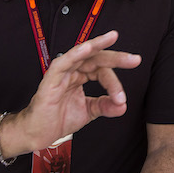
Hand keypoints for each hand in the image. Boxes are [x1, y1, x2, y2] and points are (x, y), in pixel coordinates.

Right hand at [6, 30, 140, 154]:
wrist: (39, 134)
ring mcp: (62, 73)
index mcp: (81, 75)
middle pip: (97, 58)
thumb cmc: (58, 119)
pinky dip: (75, 54)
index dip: (114, 83)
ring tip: (113, 38)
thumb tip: (123, 105)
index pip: (103, 71)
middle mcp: (73, 71)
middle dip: (117, 57)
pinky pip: (63, 62)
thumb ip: (105, 106)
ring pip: (82, 54)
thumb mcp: (89, 111)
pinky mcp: (51, 79)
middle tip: (135, 59)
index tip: (122, 98)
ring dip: (99, 46)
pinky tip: (87, 48)